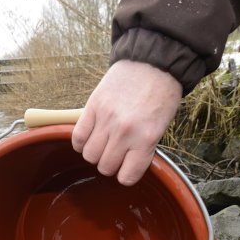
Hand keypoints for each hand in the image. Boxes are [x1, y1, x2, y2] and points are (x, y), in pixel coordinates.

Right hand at [72, 60, 182, 185]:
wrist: (154, 62)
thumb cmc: (161, 94)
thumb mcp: (161, 126)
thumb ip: (143, 148)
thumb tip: (125, 164)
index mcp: (146, 139)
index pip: (126, 177)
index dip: (126, 175)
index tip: (127, 167)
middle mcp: (124, 132)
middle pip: (105, 167)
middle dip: (110, 164)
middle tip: (115, 153)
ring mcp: (106, 119)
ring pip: (89, 155)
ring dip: (95, 153)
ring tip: (102, 143)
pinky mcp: (93, 107)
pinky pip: (78, 137)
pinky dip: (81, 142)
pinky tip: (89, 136)